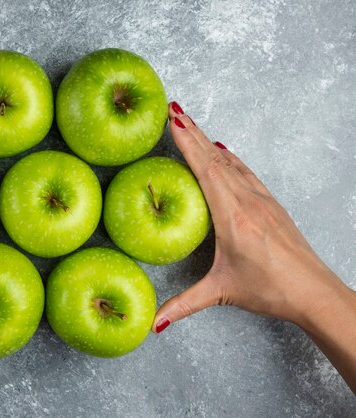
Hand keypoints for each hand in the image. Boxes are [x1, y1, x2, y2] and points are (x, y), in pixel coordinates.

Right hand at [152, 101, 350, 333]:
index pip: (205, 169)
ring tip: (193, 125)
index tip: (173, 119)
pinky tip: (226, 153)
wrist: (315, 291)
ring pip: (231, 162)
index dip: (188, 142)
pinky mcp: (271, 205)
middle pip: (216, 157)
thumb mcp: (222, 292)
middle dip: (194, 131)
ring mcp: (262, 200)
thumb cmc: (272, 289)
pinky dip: (231, 158)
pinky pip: (246, 172)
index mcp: (232, 215)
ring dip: (210, 141)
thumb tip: (153, 324)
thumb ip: (184, 304)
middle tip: (175, 109)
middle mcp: (248, 200)